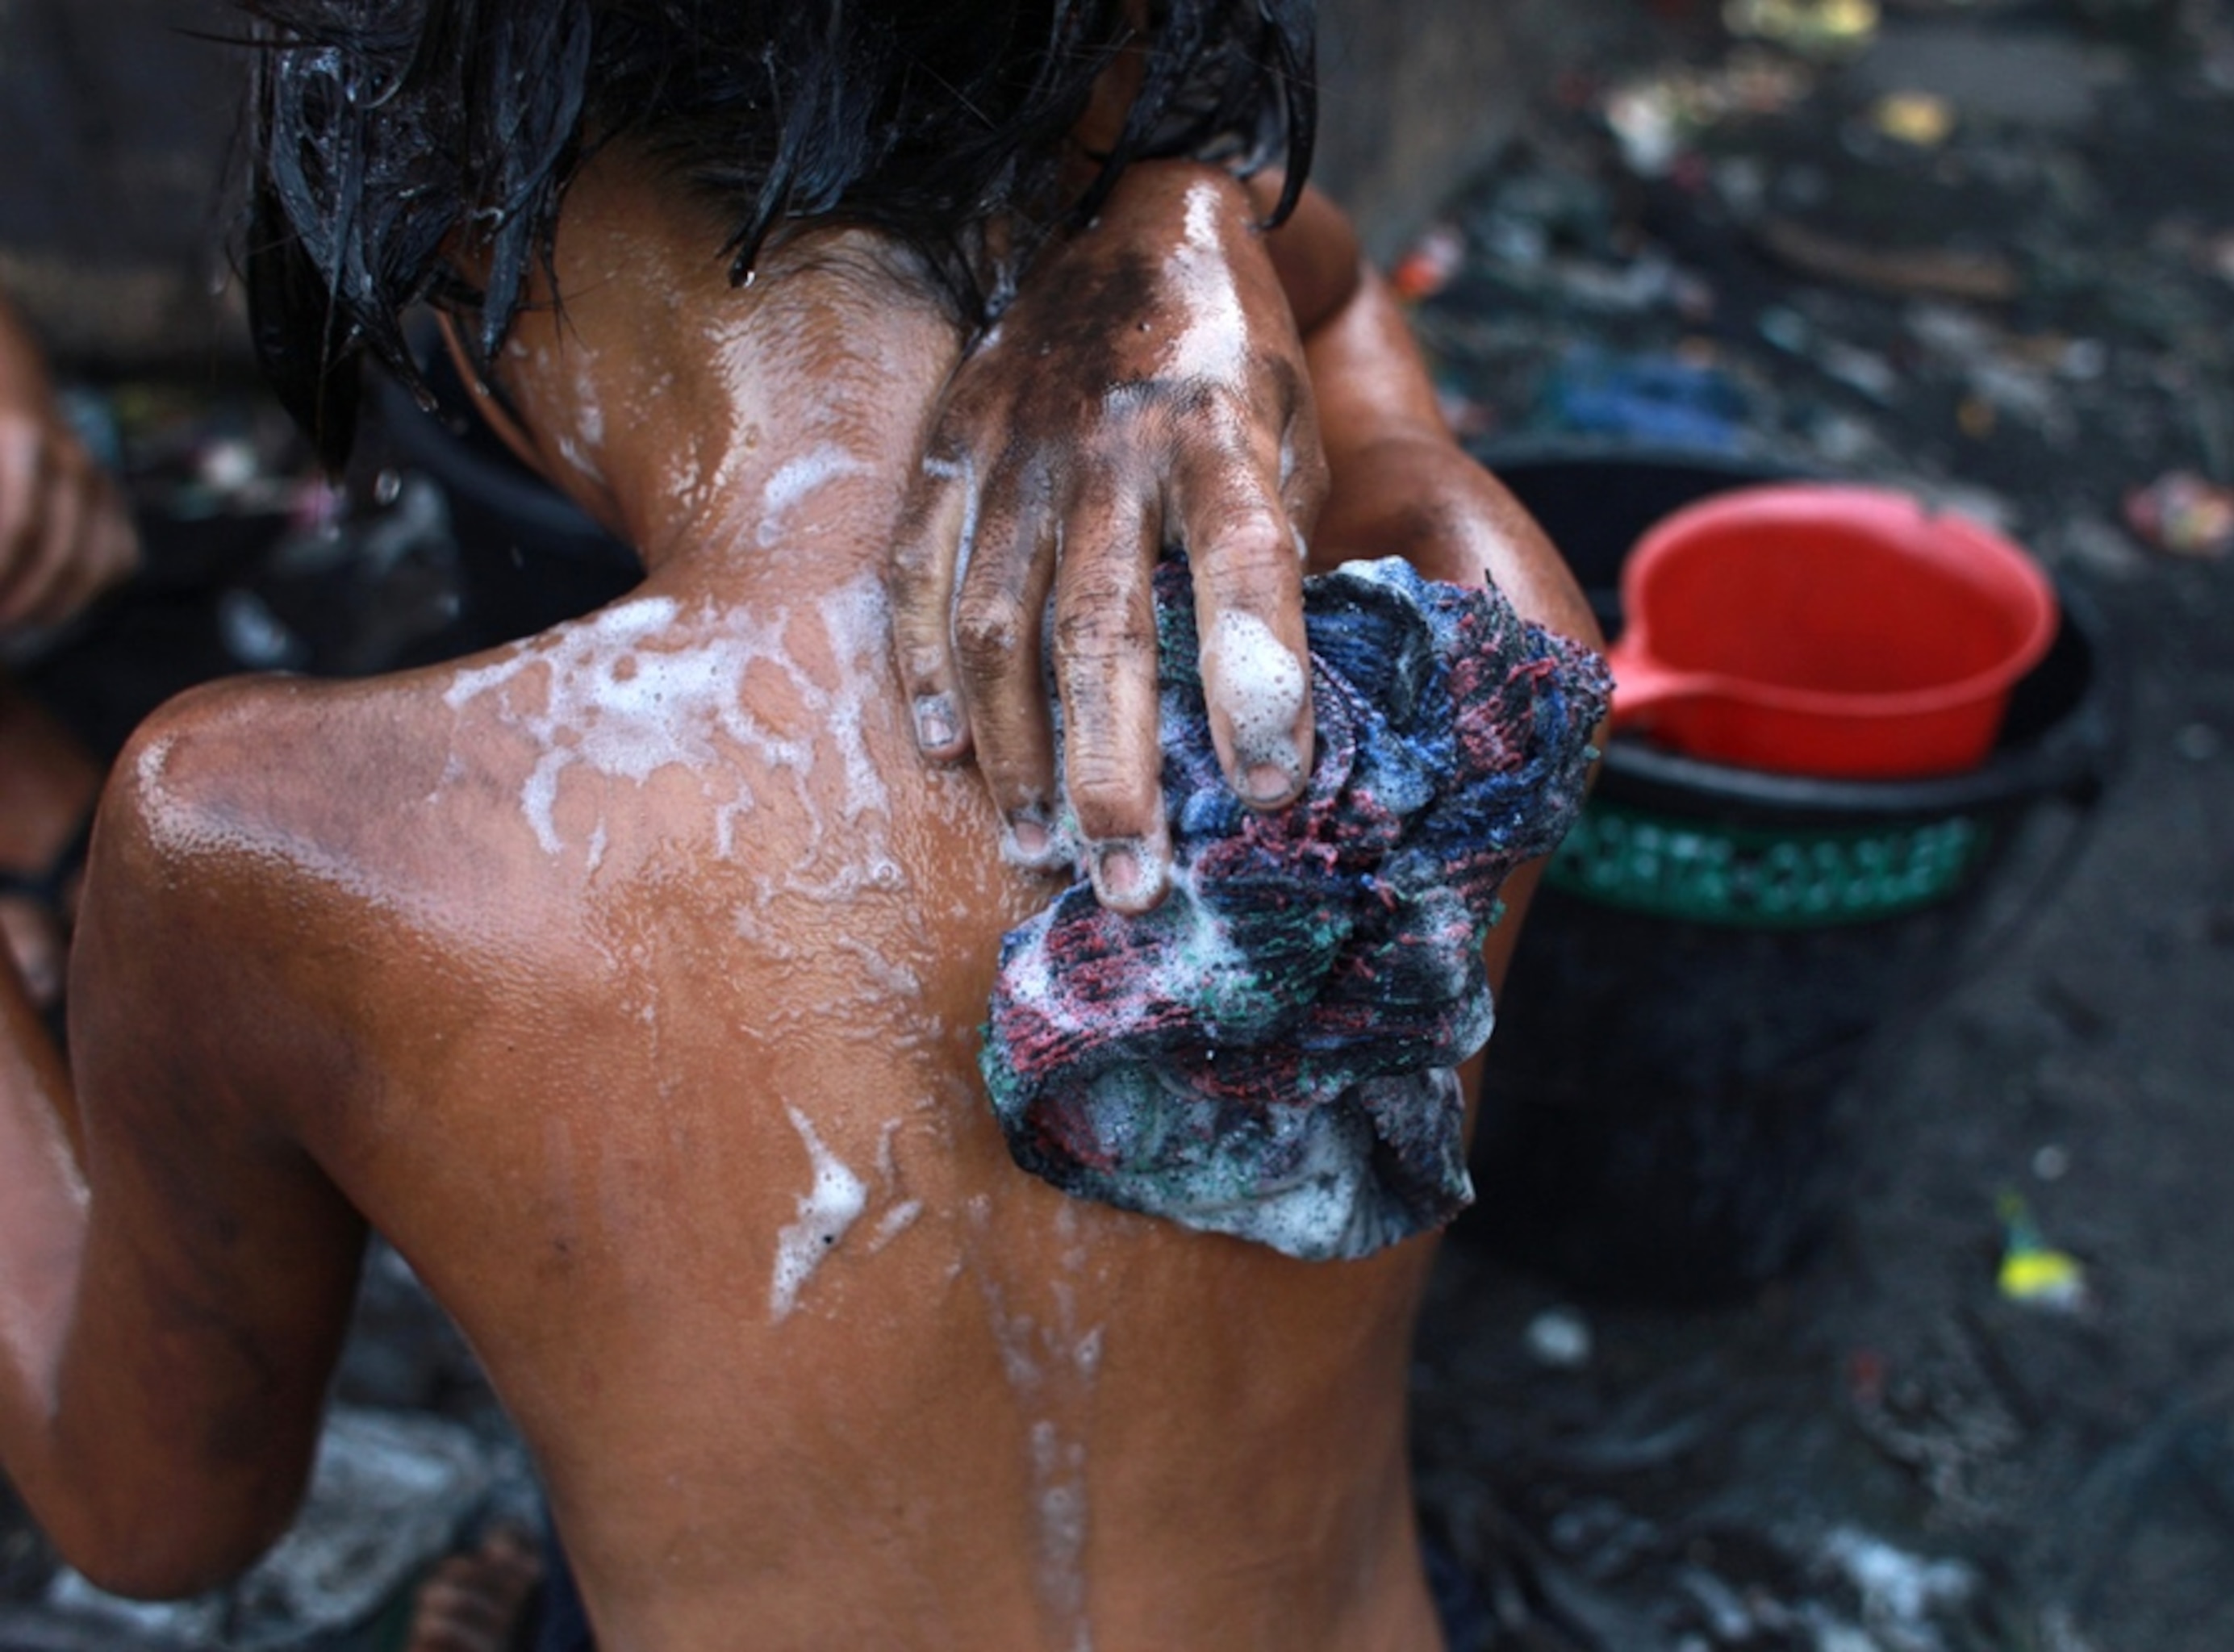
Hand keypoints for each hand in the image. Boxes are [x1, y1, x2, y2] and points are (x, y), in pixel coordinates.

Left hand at [0, 329, 136, 631]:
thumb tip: (0, 558)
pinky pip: (119, 559)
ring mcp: (103, 482)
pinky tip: (49, 604)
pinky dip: (88, 589)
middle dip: (22, 597)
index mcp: (26, 440)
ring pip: (95, 564)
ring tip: (16, 621)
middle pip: (59, 552)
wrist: (3, 377)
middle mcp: (75, 462)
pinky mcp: (116, 500)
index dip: (1, 569)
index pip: (19, 526)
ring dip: (53, 604)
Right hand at [889, 161, 1327, 913]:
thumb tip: (1284, 702)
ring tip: (1041, 851)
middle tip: (1134, 886)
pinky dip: (926, 671)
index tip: (1277, 790)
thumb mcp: (1295, 432)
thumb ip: (1281, 547)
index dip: (1260, 680)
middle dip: (1116, 769)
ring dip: (1018, 751)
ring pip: (1001, 622)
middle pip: (1106, 627)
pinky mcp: (952, 450)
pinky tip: (946, 756)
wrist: (1136, 224)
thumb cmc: (1238, 366)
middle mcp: (1115, 445)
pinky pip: (921, 573)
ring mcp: (1018, 450)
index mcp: (1223, 434)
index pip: (1247, 566)